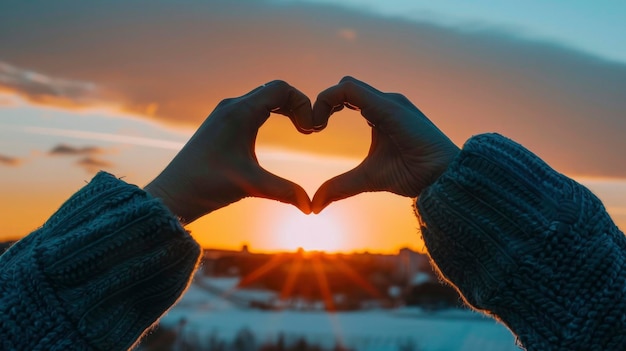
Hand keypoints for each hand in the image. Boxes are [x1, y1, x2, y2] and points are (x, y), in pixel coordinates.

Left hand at [145, 81, 313, 223]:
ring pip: (264, 98)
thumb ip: (284, 192)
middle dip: (297, 106)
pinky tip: (279, 131)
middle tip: (310, 130)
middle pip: (274, 90)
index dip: (302, 104)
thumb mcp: (251, 185)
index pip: (281, 88)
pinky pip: (253, 107)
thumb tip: (311, 208)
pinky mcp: (221, 123)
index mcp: (240, 112)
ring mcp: (225, 113)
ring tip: (301, 129)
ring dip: (285, 109)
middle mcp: (232, 106)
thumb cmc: (207, 185)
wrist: (174, 193)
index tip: (311, 130)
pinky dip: (272, 113)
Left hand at [311, 76, 459, 212]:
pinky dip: (330, 100)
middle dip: (322, 103)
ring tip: (315, 126)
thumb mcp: (366, 179)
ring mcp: (387, 102)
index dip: (325, 109)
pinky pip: (350, 90)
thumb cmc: (413, 175)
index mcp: (380, 114)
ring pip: (346, 85)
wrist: (441, 177)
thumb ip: (341, 187)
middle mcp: (383, 103)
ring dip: (324, 101)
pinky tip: (323, 123)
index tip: (313, 130)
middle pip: (345, 87)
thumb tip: (316, 206)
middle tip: (311, 128)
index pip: (346, 98)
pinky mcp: (387, 105)